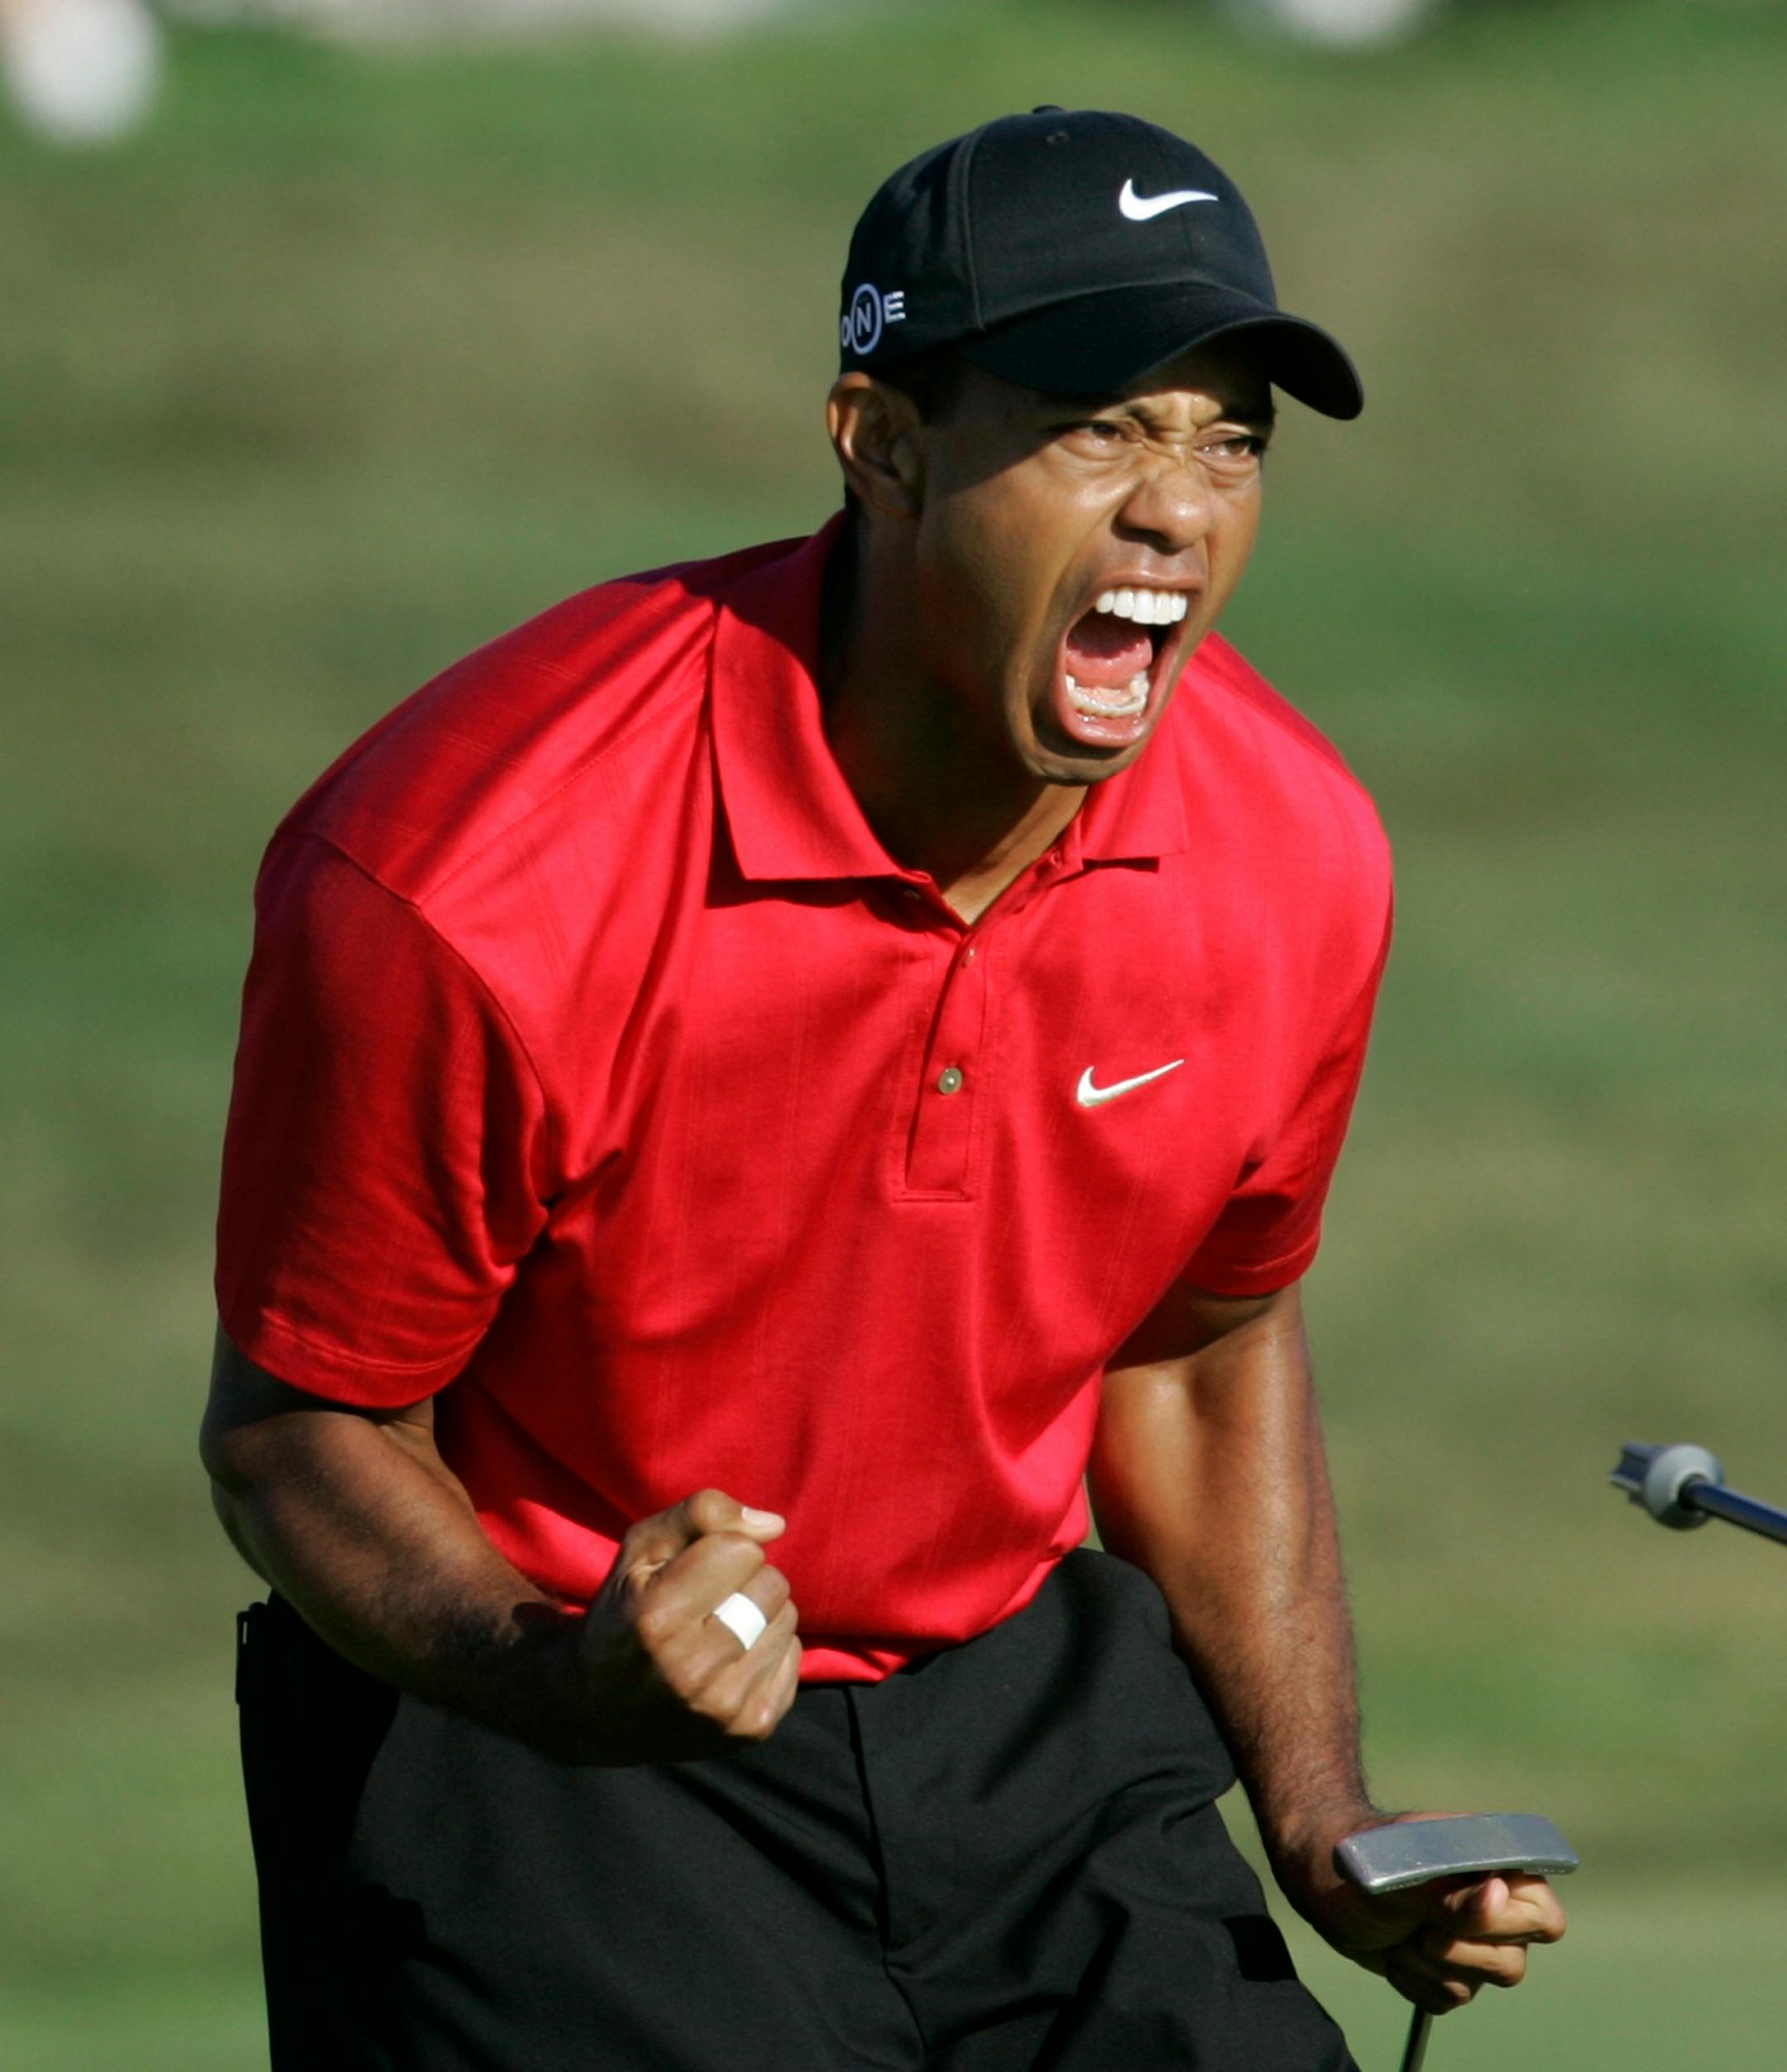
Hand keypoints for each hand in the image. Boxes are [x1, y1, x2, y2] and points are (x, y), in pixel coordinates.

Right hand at [546, 1487, 801, 1764]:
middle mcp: (691, 1670)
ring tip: (718, 1630)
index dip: (721, 1549)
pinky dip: (769, 1650)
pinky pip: (794, 1657)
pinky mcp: (750, 1729)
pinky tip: (730, 1662)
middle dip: (745, 1581)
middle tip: (707, 1601)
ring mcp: (724, 1706)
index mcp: (657, 1618)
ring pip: (787, 1619)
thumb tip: (775, 1526)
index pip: (742, 1549)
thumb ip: (701, 1514)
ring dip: (760, 1615)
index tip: (693, 1570)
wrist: (595, 1711)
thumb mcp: (640, 1550)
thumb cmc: (623, 1613)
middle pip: (772, 1584)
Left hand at [1277, 1809, 1567, 2015]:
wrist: (1319, 1882)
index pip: (1544, 1914)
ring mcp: (1472, 1938)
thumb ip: (1451, 1892)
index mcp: (1495, 1866)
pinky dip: (1416, 1981)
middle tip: (1421, 1926)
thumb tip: (1498, 1894)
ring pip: (1484, 1985)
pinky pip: (1450, 1997)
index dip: (1505, 1923)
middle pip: (1514, 1961)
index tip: (1450, 1910)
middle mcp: (1494, 1904)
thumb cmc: (1363, 1861)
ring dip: (1432, 1965)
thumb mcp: (1402, 1876)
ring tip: (1401, 1934)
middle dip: (1460, 1950)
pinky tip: (1394, 1951)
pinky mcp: (1448, 1967)